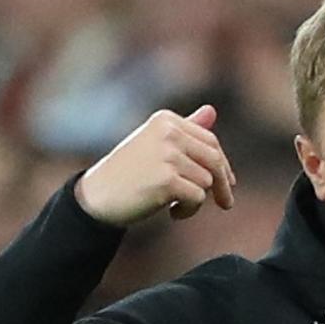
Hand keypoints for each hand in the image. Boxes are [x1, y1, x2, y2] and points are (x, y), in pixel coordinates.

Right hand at [75, 105, 235, 226]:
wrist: (96, 196)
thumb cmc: (129, 173)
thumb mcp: (156, 145)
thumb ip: (185, 130)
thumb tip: (212, 110)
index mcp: (166, 121)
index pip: (210, 141)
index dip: (223, 165)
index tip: (228, 183)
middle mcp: (168, 132)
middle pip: (215, 159)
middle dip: (223, 184)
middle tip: (226, 204)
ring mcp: (167, 155)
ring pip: (207, 181)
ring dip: (197, 200)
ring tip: (176, 206)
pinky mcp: (166, 180)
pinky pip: (198, 198)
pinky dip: (189, 210)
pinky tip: (172, 213)